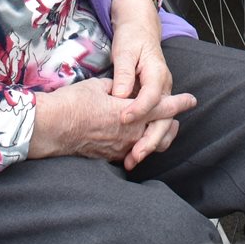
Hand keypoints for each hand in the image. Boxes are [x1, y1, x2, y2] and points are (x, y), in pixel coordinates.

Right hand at [29, 76, 196, 167]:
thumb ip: (116, 88)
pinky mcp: (110, 156)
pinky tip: (132, 142)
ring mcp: (121, 147)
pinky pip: (130, 152)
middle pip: (162, 131)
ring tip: (157, 132)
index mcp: (132, 111)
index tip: (191, 100)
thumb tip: (122, 90)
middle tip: (175, 119)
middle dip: (171, 125)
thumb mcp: (98, 86)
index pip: (164, 107)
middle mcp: (131, 132)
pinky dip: (136, 146)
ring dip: (155, 137)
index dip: (179, 103)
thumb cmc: (74, 102)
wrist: (53, 128)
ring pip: (148, 144)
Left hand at [108, 0, 177, 166]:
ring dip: (149, 145)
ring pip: (162, 126)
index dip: (138, 110)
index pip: (151, 96)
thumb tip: (119, 96)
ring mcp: (160, 97)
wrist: (140, 30)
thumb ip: (123, 74)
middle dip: (149, 139)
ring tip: (132, 160)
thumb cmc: (132, 39)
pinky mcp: (153, 103)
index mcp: (158, 74)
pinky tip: (130, 152)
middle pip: (163, 119)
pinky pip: (154, 124)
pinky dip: (146, 139)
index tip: (123, 119)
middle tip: (134, 155)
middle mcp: (164, 88)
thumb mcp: (125, 51)